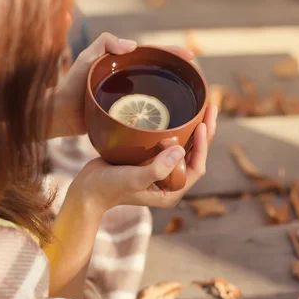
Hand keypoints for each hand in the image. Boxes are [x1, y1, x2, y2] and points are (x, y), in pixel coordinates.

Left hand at [49, 33, 195, 138]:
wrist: (60, 115)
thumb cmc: (71, 86)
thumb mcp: (87, 59)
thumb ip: (105, 43)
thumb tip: (132, 44)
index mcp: (123, 64)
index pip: (153, 56)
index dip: (172, 54)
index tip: (189, 56)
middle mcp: (128, 81)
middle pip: (159, 75)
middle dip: (178, 74)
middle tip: (196, 80)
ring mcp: (127, 100)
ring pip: (155, 95)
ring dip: (173, 97)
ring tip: (192, 101)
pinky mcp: (125, 118)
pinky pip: (146, 115)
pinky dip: (160, 117)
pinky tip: (173, 124)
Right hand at [69, 105, 217, 211]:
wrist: (86, 190)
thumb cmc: (108, 187)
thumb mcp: (133, 179)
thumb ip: (156, 169)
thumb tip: (181, 150)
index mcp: (172, 190)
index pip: (196, 166)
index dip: (203, 146)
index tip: (202, 124)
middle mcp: (169, 182)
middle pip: (194, 155)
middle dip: (204, 133)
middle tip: (211, 108)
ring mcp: (160, 172)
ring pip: (183, 148)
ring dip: (193, 129)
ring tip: (201, 107)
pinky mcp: (149, 161)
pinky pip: (168, 144)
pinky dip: (175, 129)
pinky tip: (176, 114)